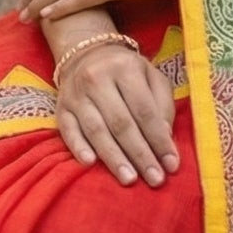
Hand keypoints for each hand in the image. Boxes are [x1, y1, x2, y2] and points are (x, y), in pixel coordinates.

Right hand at [56, 42, 179, 186]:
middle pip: (121, 123)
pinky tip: (90, 164)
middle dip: (140, 154)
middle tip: (154, 179)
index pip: (145, 110)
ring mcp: (76, 95)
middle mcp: (97, 79)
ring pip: (96, 130)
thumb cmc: (126, 70)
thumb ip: (162, 105)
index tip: (171, 165)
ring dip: (114, 158)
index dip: (159, 139)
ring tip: (129, 179)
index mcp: (125, 68)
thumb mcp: (152, 76)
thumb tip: (165, 138)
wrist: (86, 53)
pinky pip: (68, 130)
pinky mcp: (60, 108)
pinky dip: (78, 147)